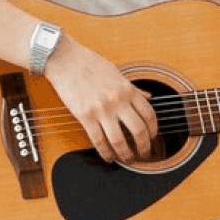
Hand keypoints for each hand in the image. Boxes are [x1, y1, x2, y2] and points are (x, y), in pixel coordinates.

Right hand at [44, 37, 159, 163]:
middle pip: (139, 131)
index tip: (152, 138)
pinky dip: (105, 153)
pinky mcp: (85, 115)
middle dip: (144, 147)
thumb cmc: (90, 64)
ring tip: (128, 159)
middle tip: (144, 154)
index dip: (153, 130)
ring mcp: (102, 109)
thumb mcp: (117, 73)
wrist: (65, 59)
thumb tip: (149, 97)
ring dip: (126, 155)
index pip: (149, 114)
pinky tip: (108, 157)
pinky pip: (98, 141)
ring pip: (119, 140)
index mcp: (128, 89)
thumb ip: (134, 88)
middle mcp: (118, 100)